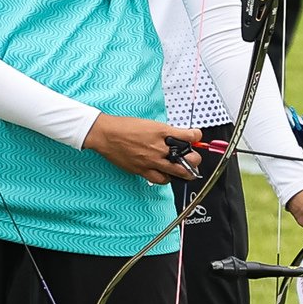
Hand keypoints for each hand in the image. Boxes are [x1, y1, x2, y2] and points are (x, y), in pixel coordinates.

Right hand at [83, 115, 201, 183]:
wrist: (105, 134)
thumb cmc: (123, 127)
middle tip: (193, 157)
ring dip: (185, 171)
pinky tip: (165, 173)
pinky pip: (161, 179)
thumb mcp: (148, 123)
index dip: (196, 136)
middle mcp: (159, 147)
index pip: (190, 136)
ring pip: (178, 172)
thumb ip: (164, 132)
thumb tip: (176, 136)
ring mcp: (151, 160)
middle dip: (195, 158)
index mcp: (161, 132)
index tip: (196, 137)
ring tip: (184, 169)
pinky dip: (167, 178)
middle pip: (189, 158)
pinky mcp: (142, 170)